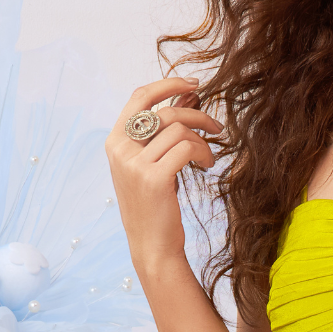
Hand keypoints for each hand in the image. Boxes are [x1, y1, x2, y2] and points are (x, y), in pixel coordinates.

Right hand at [105, 77, 222, 281]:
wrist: (152, 247)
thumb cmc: (155, 206)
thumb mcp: (154, 163)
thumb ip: (165, 132)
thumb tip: (189, 95)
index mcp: (115, 141)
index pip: (139, 97)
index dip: (167, 84)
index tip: (195, 85)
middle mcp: (120, 149)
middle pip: (164, 111)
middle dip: (197, 114)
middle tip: (217, 127)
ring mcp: (134, 164)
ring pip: (178, 129)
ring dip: (202, 140)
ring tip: (209, 158)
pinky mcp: (153, 178)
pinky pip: (186, 148)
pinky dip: (203, 153)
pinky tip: (207, 166)